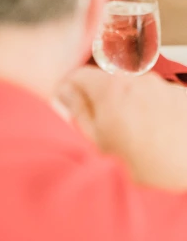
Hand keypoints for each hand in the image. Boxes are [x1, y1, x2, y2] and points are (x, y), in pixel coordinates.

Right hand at [57, 66, 186, 190]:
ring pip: (138, 90)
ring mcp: (166, 88)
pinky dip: (158, 111)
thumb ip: (77, 111)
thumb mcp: (97, 142)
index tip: (72, 104)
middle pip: (111, 82)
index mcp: (112, 89)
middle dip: (106, 99)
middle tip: (110, 129)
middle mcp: (141, 81)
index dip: (72, 90)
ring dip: (134, 105)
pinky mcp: (185, 98)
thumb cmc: (144, 165)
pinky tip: (160, 134)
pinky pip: (162, 98)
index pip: (80, 75)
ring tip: (140, 136)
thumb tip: (65, 93)